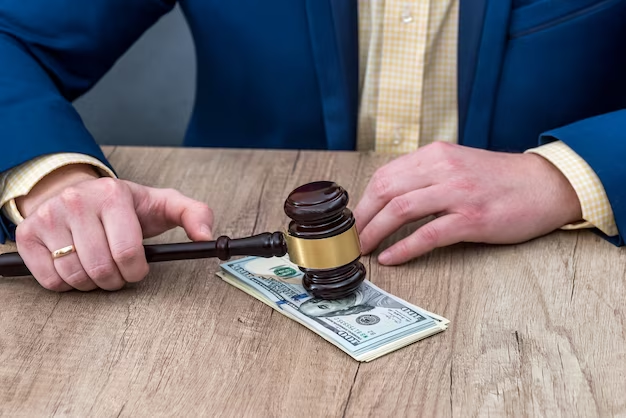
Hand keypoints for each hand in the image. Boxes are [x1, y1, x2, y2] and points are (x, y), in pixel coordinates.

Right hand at [15, 164, 212, 290]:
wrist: (77, 192)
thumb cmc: (125, 205)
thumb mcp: (163, 204)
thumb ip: (194, 214)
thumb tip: (208, 236)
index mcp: (113, 195)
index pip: (128, 253)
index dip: (137, 271)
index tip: (138, 269)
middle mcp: (76, 202)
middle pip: (102, 270)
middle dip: (116, 279)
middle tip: (118, 270)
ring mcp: (48, 218)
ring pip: (75, 277)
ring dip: (93, 283)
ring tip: (99, 267)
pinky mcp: (28, 236)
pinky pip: (50, 280)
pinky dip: (67, 284)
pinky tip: (77, 266)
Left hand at [354, 142, 581, 264]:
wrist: (544, 185)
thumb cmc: (498, 180)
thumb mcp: (456, 165)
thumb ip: (425, 176)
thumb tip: (387, 200)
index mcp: (435, 155)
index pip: (385, 175)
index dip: (362, 201)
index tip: (352, 220)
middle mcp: (443, 169)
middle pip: (386, 190)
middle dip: (361, 217)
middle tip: (349, 238)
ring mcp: (458, 193)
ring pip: (401, 210)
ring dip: (375, 231)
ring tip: (362, 249)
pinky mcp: (472, 219)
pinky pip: (428, 234)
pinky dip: (404, 248)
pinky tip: (390, 258)